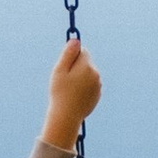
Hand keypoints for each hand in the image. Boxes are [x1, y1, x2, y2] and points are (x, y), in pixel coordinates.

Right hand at [41, 36, 101, 151]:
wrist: (67, 116)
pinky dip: (83, 88)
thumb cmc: (60, 92)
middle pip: (86, 62)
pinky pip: (89, 85)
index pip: (83, 51)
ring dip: (80, 77)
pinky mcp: (97, 95)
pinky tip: (74, 96)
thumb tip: (76, 40)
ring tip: (69, 90)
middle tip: (65, 80)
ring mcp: (98, 86)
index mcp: (87, 66)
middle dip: (76, 67)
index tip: (65, 68)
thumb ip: (68, 54)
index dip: (72, 57)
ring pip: (88, 74)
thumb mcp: (60, 70)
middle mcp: (96, 74)